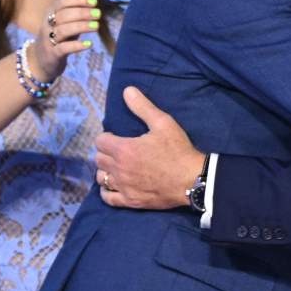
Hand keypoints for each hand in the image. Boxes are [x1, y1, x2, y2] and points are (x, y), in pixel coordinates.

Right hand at [31, 0, 102, 81]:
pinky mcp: (52, 54)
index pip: (62, 1)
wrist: (42, 59)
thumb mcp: (69, 20)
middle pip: (64, 15)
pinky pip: (63, 48)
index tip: (94, 1)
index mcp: (51, 12)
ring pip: (63, 30)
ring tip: (96, 26)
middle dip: (82, 13)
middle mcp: (48, 24)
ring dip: (81, 27)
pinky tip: (89, 44)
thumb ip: (79, 7)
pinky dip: (76, 46)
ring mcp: (48, 39)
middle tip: (99, 14)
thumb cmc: (59, 36)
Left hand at [96, 86, 206, 209]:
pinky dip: (106, 191)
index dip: (107, 137)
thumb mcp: (163, 123)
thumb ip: (142, 107)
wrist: (192, 179)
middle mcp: (119, 169)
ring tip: (116, 167)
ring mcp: (123, 187)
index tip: (116, 137)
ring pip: (101, 177)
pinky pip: (107, 197)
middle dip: (106, 152)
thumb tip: (127, 90)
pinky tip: (113, 185)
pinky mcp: (130, 200)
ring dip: (105, 170)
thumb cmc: (178, 150)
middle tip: (119, 150)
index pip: (100, 141)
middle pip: (99, 159)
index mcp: (124, 149)